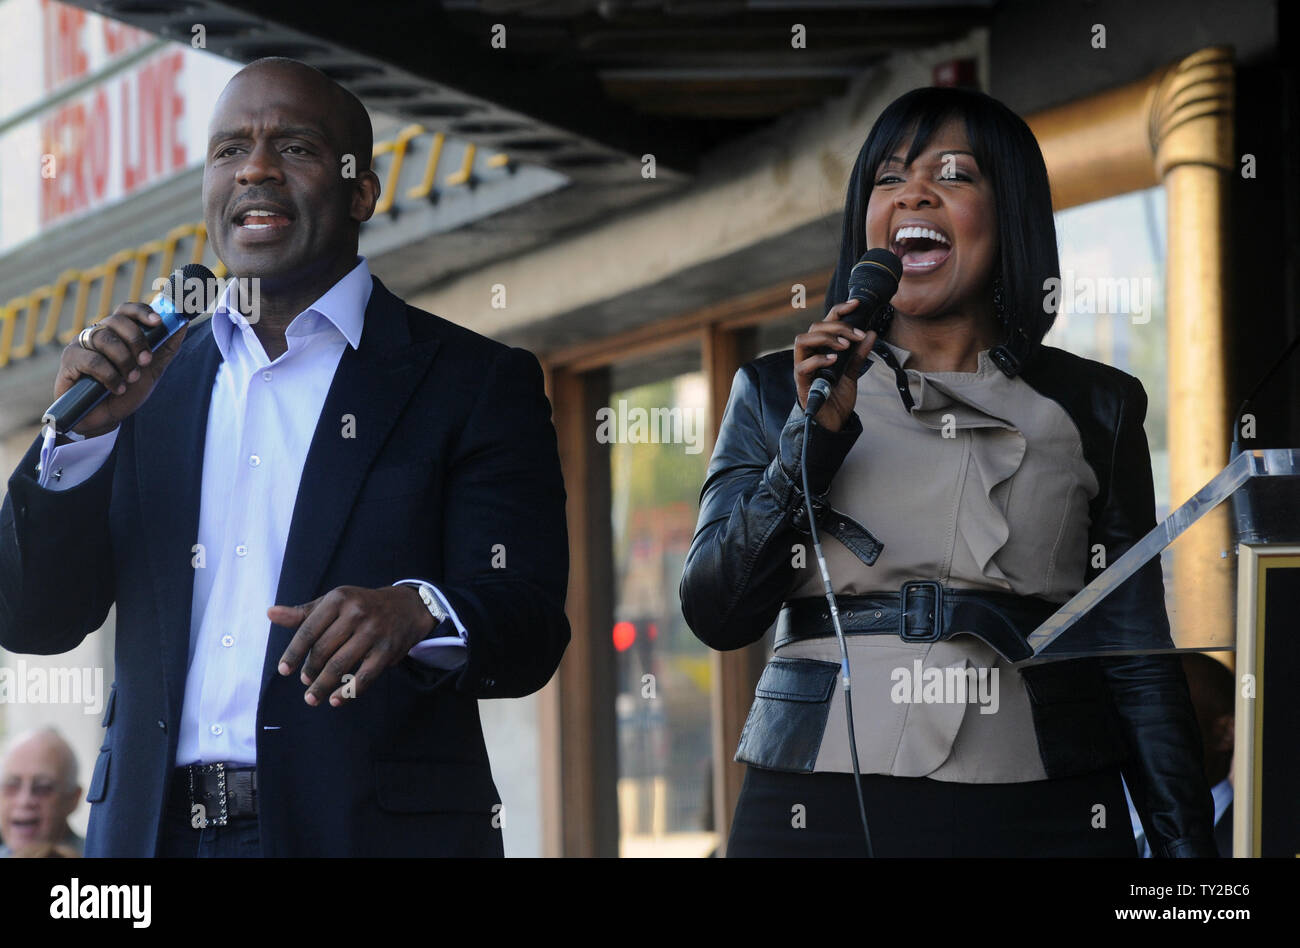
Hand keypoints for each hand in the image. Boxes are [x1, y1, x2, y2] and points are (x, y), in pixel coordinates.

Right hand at [53, 303, 189, 438]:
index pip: (126, 310)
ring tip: (131, 378)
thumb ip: (166, 348)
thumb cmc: (126, 391)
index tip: (157, 322)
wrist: (105, 419)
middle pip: (116, 320)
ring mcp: (81, 345)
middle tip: (146, 360)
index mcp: (117, 332)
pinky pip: (91, 359)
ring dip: (124, 360)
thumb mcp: (152, 370)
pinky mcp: (69, 361)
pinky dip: (109, 375)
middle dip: (136, 340)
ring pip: (104, 338)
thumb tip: (182, 324)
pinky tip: (117, 388)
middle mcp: (98, 334)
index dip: (141, 311)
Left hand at [270, 585, 435, 706]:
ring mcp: (373, 632)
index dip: (294, 653)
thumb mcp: (333, 603)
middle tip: (304, 684)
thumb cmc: (360, 606)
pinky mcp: (387, 651)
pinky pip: (364, 676)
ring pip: (341, 665)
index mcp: (338, 599)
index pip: (308, 629)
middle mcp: (356, 613)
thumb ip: (303, 613)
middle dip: (310, 671)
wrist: (406, 607)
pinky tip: (335, 700)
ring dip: (323, 686)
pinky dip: (348, 692)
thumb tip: (270, 613)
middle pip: (323, 649)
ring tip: (312, 698)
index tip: (283, 670)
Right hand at [793, 298, 877, 431]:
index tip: (857, 303)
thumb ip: (859, 355)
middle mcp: (809, 356)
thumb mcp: (852, 373)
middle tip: (857, 335)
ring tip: (845, 345)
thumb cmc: (836, 399)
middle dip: (837, 326)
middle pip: (814, 327)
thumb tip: (872, 334)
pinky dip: (818, 359)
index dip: (839, 310)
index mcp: (820, 350)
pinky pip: (803, 366)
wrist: (833, 424)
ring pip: (802, 340)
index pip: (825, 322)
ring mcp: (803, 369)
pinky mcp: (801, 384)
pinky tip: (834, 359)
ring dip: (825, 338)